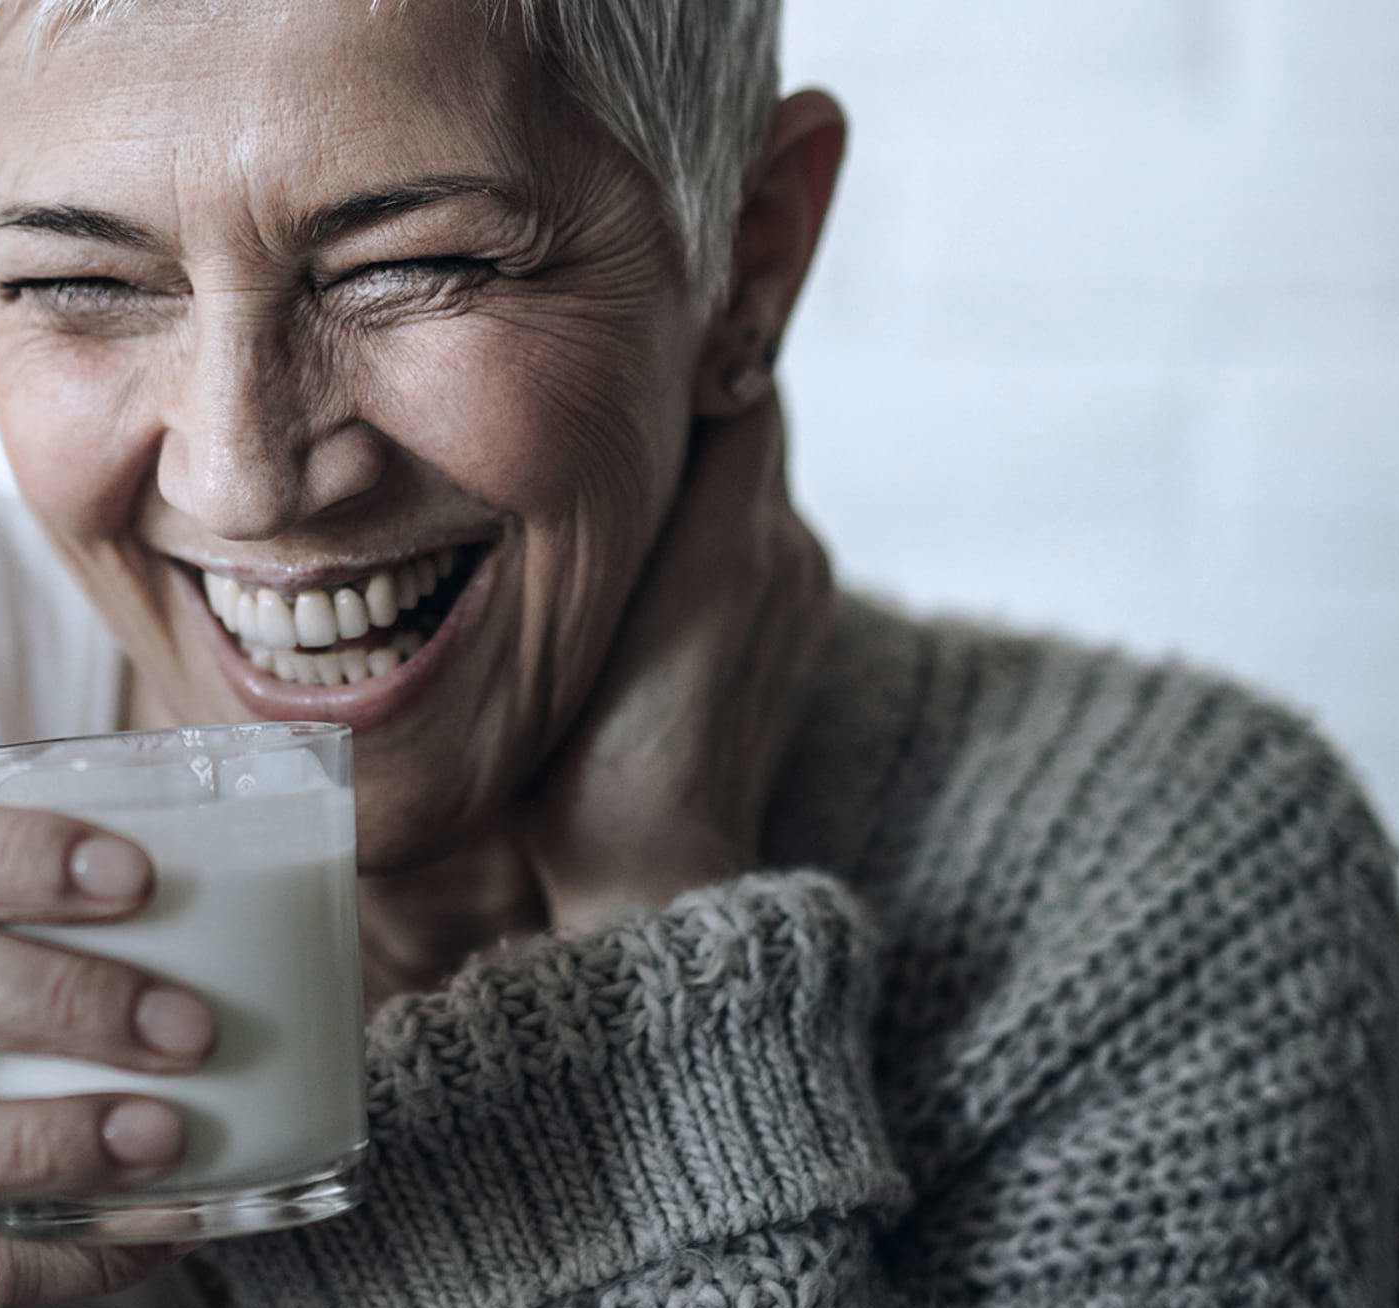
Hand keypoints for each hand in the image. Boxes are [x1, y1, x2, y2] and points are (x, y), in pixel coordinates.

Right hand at [512, 393, 835, 931]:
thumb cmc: (600, 761)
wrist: (651, 876)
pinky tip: (644, 575)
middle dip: (683, 419)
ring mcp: (800, 597)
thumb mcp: (598, 610)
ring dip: (689, 483)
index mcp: (742, 536)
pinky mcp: (790, 640)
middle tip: (599, 410)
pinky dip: (706, 539)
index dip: (698, 353)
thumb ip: (646, 490)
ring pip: (744, 492)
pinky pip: (751, 549)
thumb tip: (685, 378)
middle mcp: (790, 552)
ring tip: (610, 493)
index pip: (745, 385)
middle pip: (746, 432)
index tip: (633, 341)